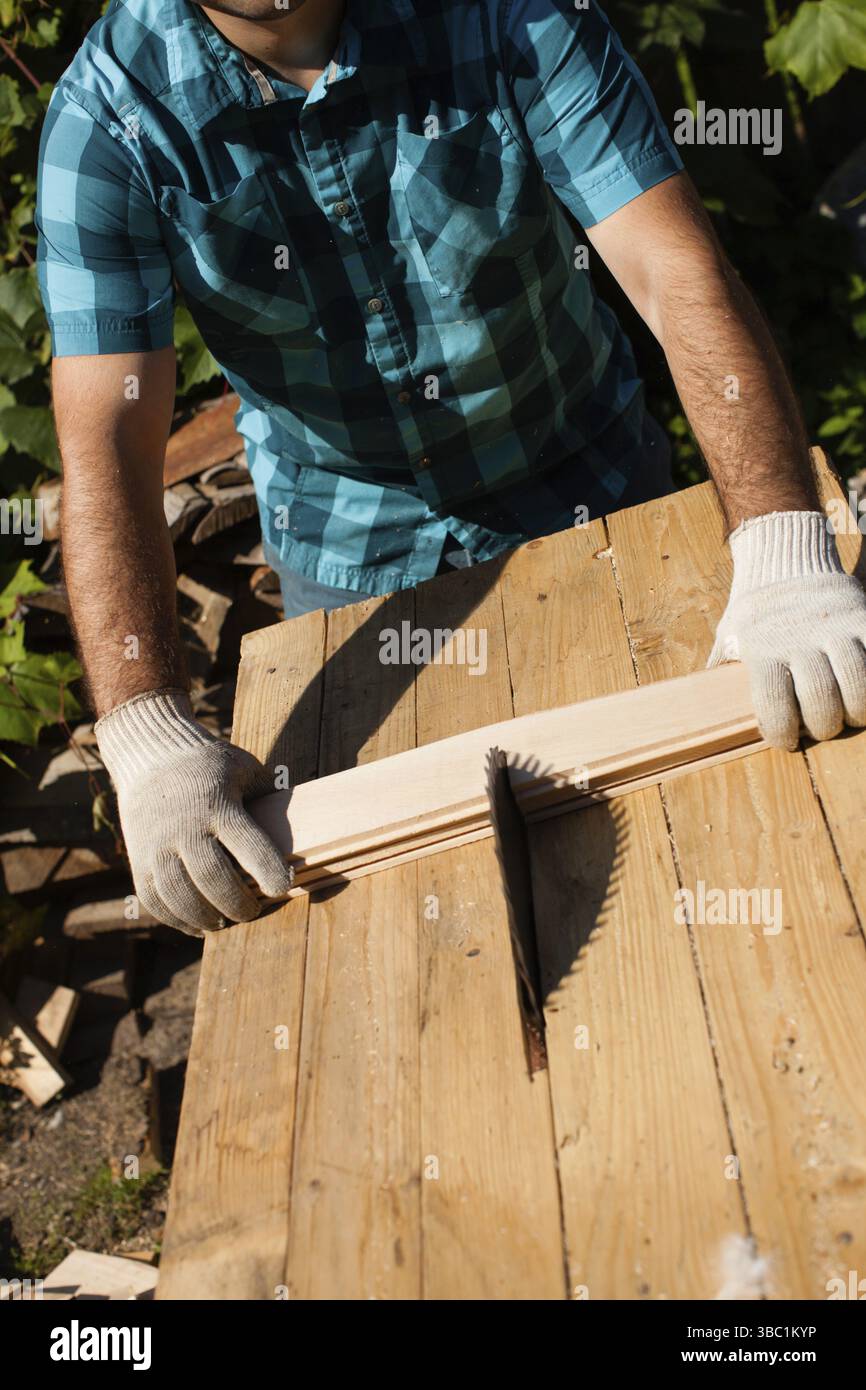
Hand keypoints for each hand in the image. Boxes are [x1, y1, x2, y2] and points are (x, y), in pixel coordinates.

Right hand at [95, 690, 292, 934]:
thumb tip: (308, 820)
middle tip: (253, 912)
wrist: (150, 755)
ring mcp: (155, 845)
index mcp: (216, 803)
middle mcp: (183, 826)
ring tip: (226, 922)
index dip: (268, 870)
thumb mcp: (243, 768)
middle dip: (237, 904)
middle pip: (211, 877)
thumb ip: (269, 795)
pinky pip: (155, 900)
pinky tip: (199, 925)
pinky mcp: (137, 860)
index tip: (283, 887)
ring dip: (207, 917)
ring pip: (179, 895)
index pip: (247, 844)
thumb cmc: (210, 766)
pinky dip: (177, 920)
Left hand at [708, 510, 865, 749]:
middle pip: (820, 700)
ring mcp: (835, 628)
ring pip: (858, 684)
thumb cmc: (754, 615)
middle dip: (823, 727)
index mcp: (761, 648)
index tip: (786, 740)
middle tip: (821, 728)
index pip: (774, 704)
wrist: (784, 561)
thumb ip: (723, 673)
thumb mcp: (728, 639)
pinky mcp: (862, 618)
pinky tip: (864, 693)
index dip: (782, 733)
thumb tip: (698, 710)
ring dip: (856, 711)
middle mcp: (799, 638)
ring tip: (849, 714)